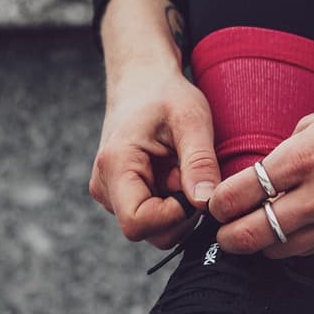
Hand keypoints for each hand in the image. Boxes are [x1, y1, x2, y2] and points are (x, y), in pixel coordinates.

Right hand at [89, 69, 220, 248]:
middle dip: (182, 213)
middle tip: (195, 174)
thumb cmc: (166, 95)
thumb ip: (199, 162)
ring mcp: (112, 194)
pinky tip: (178, 173)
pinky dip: (174, 202)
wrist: (143, 82)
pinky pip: (154, 216)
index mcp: (115, 166)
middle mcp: (106, 187)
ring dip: (180, 207)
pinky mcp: (124, 195)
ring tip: (184, 169)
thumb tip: (206, 202)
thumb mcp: (192, 120)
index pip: (138, 222)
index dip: (174, 216)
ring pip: (154, 227)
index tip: (197, 189)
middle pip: (147, 231)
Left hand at [206, 86, 313, 256]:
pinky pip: (313, 250)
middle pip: (250, 234)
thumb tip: (262, 177)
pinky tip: (295, 231)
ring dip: (261, 244)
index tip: (217, 205)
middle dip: (228, 235)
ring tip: (259, 232)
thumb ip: (287, 152)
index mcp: (304, 157)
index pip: (237, 195)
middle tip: (224, 231)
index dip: (218, 205)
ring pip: (278, 250)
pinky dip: (296, 244)